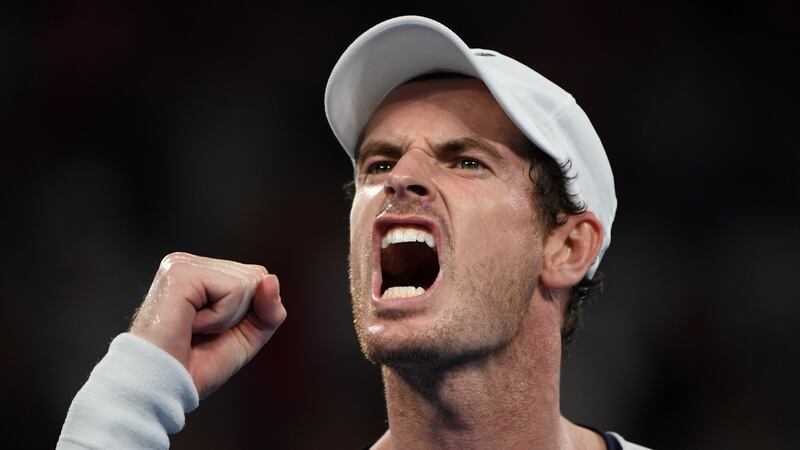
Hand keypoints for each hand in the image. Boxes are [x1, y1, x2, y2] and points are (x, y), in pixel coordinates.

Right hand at [130, 252, 285, 398]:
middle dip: (239, 315)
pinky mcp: (180, 273)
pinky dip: (220, 317)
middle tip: (202, 332)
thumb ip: (269, 309)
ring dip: (227, 318)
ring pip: (247, 283)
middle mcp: (190, 263)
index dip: (250, 312)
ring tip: (194, 329)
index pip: (257, 277)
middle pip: (255, 277)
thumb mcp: (248, 336)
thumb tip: (270, 278)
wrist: (162, 387)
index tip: (213, 331)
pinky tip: (190, 325)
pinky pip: (233, 290)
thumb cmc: (197, 365)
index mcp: (202, 273)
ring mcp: (182, 265)